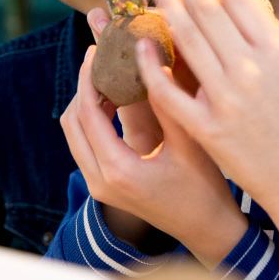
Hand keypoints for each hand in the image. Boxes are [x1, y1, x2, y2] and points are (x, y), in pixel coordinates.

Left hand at [59, 42, 245, 264]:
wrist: (207, 229)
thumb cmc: (205, 187)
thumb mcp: (189, 140)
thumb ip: (166, 99)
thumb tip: (148, 58)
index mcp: (119, 170)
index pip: (88, 113)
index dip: (89, 77)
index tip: (96, 50)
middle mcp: (100, 182)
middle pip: (71, 123)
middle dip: (82, 87)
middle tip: (97, 58)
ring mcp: (99, 188)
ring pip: (74, 135)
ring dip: (85, 104)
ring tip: (106, 76)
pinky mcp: (104, 188)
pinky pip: (84, 146)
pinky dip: (91, 121)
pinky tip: (114, 101)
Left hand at [138, 0, 278, 215]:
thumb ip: (277, 43)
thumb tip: (250, 4)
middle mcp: (254, 71)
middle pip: (209, 10)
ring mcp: (227, 100)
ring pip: (187, 40)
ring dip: (166, 5)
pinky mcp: (207, 129)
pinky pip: (169, 90)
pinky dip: (152, 64)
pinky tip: (142, 43)